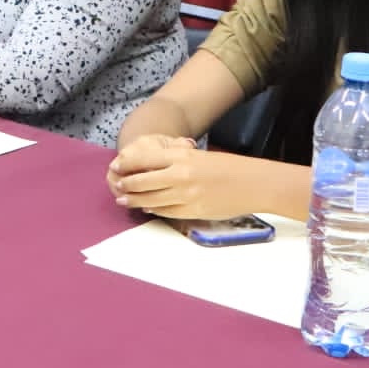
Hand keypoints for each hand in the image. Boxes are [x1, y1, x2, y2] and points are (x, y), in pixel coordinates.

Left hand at [107, 136, 264, 220]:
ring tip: (124, 200)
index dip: (125, 163)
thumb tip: (149, 166)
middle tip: (117, 185)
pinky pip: (166, 211)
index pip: (143, 158)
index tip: (115, 166)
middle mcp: (180, 174)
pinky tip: (148, 208)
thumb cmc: (226, 167)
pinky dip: (154, 209)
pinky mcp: (192, 211)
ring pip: (151, 199)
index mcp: (181, 155)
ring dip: (134, 200)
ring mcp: (186, 194)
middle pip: (142, 180)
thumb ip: (174, 159)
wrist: (253, 183)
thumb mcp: (197, 155)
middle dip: (126, 184)